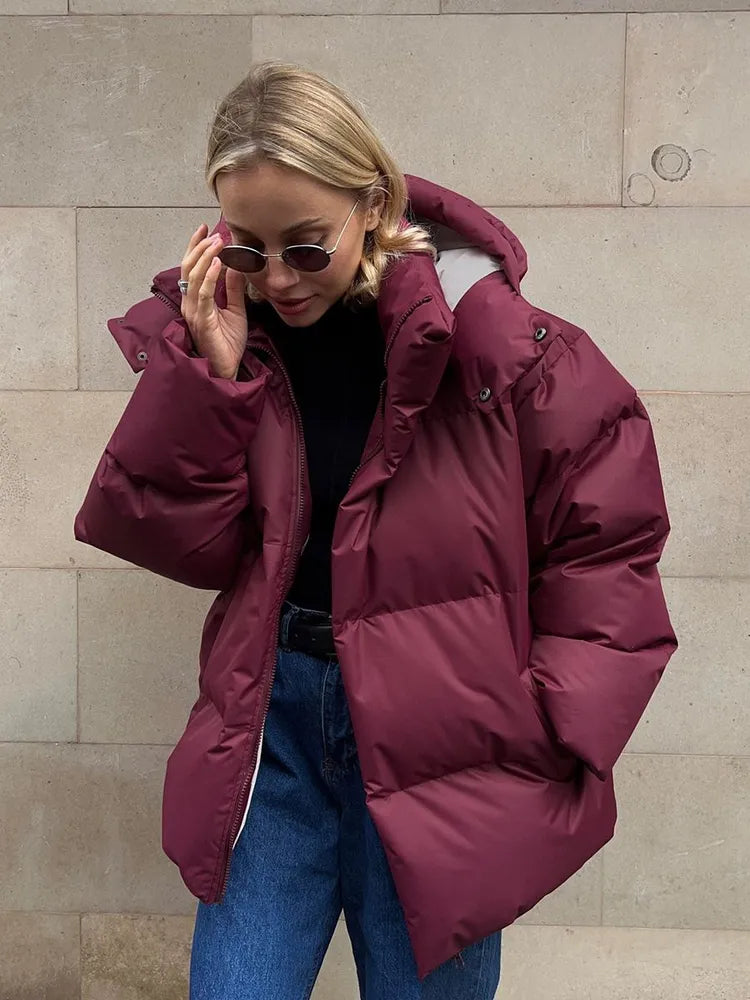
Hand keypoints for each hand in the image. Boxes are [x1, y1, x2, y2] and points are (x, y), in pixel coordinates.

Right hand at [179, 224, 248, 378]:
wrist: (227, 368)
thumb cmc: (228, 343)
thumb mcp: (235, 310)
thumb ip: (233, 289)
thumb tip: (236, 265)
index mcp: (195, 299)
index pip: (191, 267)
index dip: (195, 247)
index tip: (204, 229)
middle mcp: (189, 303)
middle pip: (188, 267)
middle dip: (199, 247)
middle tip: (213, 233)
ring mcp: (193, 311)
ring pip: (193, 276)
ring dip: (205, 257)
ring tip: (217, 243)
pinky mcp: (201, 320)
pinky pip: (203, 294)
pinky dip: (209, 277)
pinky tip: (219, 264)